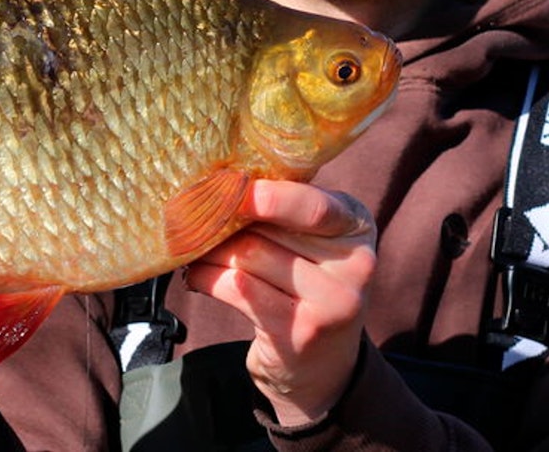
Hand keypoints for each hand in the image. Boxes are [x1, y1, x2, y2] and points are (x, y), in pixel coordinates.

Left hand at [185, 179, 375, 426]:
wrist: (322, 363)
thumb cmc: (305, 281)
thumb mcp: (312, 239)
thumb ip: (282, 209)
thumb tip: (217, 185)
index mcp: (358, 225)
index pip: (314, 206)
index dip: (268, 197)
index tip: (228, 187)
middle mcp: (356, 265)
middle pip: (267, 231)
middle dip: (222, 223)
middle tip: (191, 220)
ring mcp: (332, 304)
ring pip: (248, 257)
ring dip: (209, 250)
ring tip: (191, 248)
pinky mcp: (300, 333)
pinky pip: (237, 289)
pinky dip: (206, 276)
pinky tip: (195, 275)